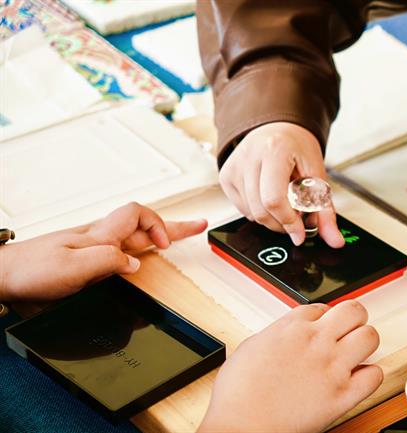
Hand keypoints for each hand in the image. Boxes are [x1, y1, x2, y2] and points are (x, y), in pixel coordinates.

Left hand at [0, 202, 206, 300]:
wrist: (4, 277)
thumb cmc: (31, 270)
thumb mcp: (72, 267)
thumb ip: (107, 261)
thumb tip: (135, 263)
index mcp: (100, 235)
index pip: (138, 214)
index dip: (157, 226)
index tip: (166, 246)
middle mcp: (100, 238)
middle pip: (144, 224)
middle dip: (174, 226)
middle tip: (199, 225)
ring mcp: (93, 249)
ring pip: (134, 237)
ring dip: (159, 236)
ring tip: (178, 238)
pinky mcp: (86, 262)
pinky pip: (120, 252)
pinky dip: (138, 250)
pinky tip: (141, 256)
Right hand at [199, 300, 382, 432]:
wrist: (240, 425)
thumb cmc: (238, 394)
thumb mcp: (252, 346)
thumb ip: (276, 334)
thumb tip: (286, 334)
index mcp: (292, 327)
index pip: (323, 306)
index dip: (325, 318)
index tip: (323, 328)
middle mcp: (316, 341)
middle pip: (354, 311)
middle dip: (354, 319)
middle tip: (349, 332)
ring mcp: (331, 367)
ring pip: (370, 337)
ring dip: (365, 342)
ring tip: (356, 353)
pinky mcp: (342, 395)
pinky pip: (374, 375)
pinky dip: (370, 375)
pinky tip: (358, 379)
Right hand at [220, 122, 343, 247]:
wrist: (278, 128)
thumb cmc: (297, 147)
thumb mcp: (317, 173)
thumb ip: (325, 209)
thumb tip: (335, 240)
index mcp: (275, 150)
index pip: (274, 199)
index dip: (288, 222)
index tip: (300, 233)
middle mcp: (250, 156)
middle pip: (261, 210)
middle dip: (281, 224)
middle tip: (295, 218)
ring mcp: (235, 166)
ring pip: (251, 213)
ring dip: (271, 219)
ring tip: (284, 201)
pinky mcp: (226, 175)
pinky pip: (242, 209)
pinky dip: (258, 212)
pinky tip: (268, 197)